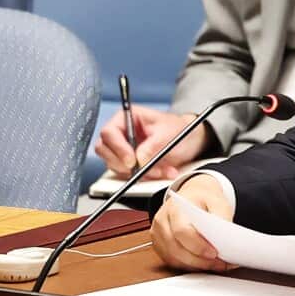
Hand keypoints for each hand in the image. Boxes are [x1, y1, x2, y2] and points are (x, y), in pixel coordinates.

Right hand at [94, 106, 210, 179]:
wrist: (190, 140)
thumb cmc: (178, 129)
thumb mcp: (168, 134)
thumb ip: (152, 145)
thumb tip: (139, 159)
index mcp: (126, 118)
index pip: (109, 133)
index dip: (118, 148)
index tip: (131, 161)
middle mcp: (121, 133)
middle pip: (105, 150)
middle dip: (124, 164)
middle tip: (142, 169)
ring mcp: (122, 149)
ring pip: (115, 165)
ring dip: (137, 173)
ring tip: (161, 170)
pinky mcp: (128, 163)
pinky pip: (127, 175)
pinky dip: (143, 177)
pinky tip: (160, 172)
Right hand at [149, 175, 234, 271]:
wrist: (192, 195)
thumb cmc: (203, 199)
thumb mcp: (218, 202)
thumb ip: (222, 219)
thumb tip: (227, 241)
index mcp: (175, 208)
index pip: (181, 231)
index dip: (198, 246)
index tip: (215, 253)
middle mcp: (162, 222)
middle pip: (176, 248)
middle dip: (200, 260)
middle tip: (220, 263)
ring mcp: (158, 235)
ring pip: (174, 258)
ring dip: (196, 265)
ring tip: (216, 265)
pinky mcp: (160, 245)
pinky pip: (173, 261)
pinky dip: (190, 266)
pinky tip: (204, 264)